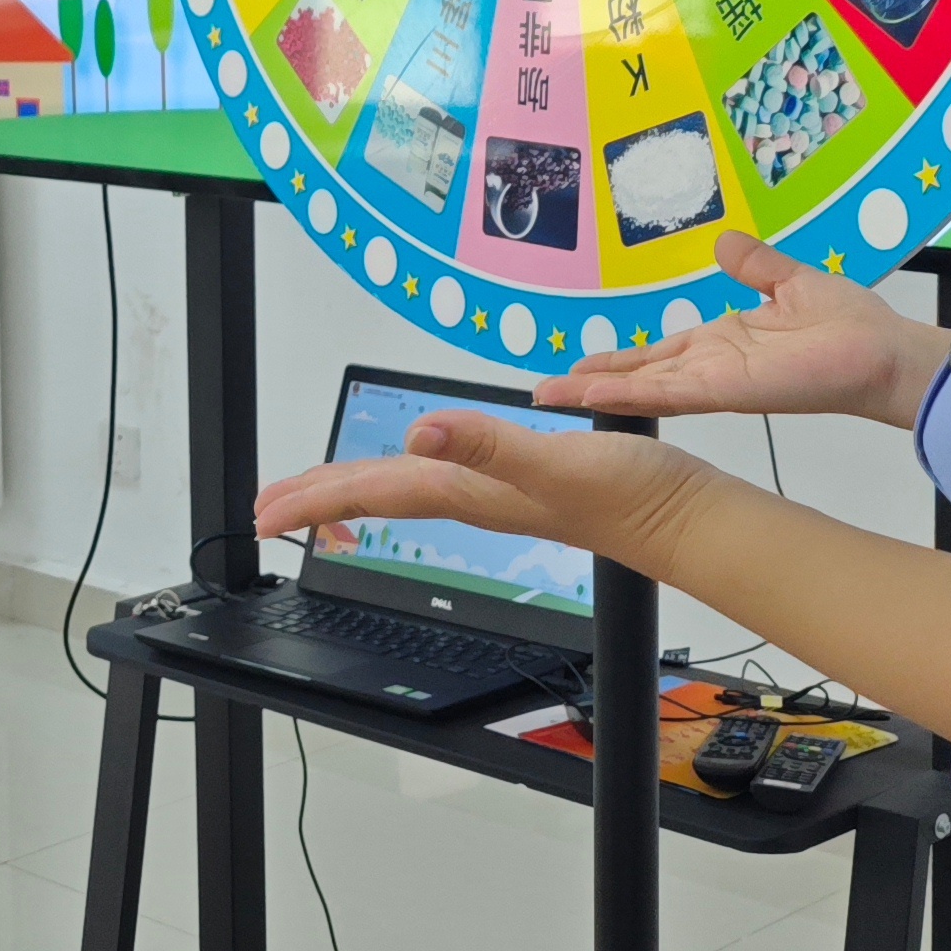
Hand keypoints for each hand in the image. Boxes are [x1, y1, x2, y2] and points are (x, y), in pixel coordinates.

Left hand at [258, 412, 708, 583]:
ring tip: (316, 495)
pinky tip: (413, 466)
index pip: (373, 492)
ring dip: (354, 491)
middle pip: (377, 495)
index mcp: (468, 489)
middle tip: (265, 510)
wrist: (686, 519)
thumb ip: (487, 446)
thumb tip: (422, 431)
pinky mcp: (520, 482)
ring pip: (404, 490)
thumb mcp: (554, 460)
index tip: (264, 513)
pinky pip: (443, 481)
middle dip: (317, 500)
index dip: (314, 498)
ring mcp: (495, 492)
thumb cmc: (630, 493)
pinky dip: (409, 475)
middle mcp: (473, 494)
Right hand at [528, 231, 950, 428]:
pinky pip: (671, 393)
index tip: (581, 365)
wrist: (885, 355)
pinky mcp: (729, 391)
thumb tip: (724, 242)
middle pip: (640, 377)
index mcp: (724, 344)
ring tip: (550, 399)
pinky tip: (596, 397)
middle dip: (592, 386)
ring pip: (645, 390)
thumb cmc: (851, 326)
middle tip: (544, 393)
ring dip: (598, 395)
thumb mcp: (792, 282)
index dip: (620, 362)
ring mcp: (717, 383)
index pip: (660, 354)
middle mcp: (713, 367)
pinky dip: (632, 394)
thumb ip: (755, 266)